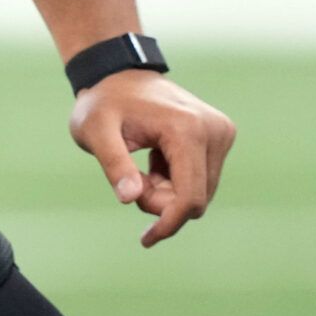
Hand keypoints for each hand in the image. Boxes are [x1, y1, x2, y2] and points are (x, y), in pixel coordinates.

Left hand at [68, 71, 235, 247]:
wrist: (118, 75)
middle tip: (130, 180)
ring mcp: (221, 132)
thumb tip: (131, 198)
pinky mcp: (220, 135)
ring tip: (141, 167)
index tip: (146, 239)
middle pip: (195, 198)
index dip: (169, 223)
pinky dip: (175, 181)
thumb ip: (113, 164)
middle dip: (161, 202)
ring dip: (167, 192)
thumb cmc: (103, 103)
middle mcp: (214, 130)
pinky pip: (201, 180)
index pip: (189, 197)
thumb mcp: (94, 131)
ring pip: (199, 192)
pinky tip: (155, 160)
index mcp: (187, 129)